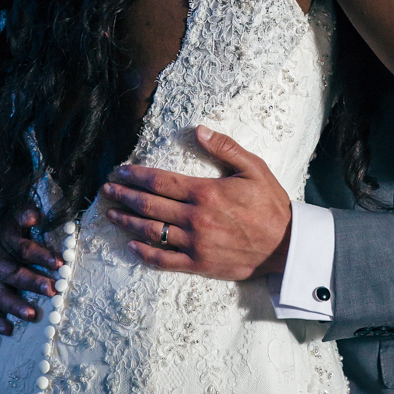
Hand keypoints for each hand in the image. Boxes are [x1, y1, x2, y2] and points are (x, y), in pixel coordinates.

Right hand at [0, 206, 62, 335]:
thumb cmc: (20, 228)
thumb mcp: (23, 216)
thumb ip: (28, 214)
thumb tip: (34, 216)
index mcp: (5, 241)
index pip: (22, 248)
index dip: (40, 255)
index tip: (59, 263)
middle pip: (12, 274)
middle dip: (33, 283)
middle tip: (54, 290)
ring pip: (0, 295)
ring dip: (16, 306)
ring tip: (33, 315)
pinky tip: (8, 330)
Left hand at [101, 126, 292, 279]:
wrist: (286, 244)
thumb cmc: (271, 204)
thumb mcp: (255, 168)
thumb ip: (226, 148)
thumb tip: (199, 130)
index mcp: (206, 192)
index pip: (160, 181)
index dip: (136, 175)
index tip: (120, 171)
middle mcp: (195, 217)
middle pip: (149, 205)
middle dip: (123, 196)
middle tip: (106, 190)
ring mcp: (195, 243)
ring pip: (150, 231)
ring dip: (127, 221)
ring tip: (111, 214)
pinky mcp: (198, 263)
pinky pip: (163, 259)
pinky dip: (144, 252)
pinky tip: (131, 245)